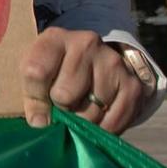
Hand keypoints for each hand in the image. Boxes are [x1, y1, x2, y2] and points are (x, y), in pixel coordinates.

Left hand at [20, 28, 153, 135]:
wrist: (94, 66)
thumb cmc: (55, 75)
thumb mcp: (35, 80)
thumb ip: (33, 100)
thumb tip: (41, 123)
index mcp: (54, 39)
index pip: (36, 72)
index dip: (34, 99)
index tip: (38, 109)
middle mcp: (86, 44)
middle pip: (64, 94)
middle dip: (61, 109)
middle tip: (64, 106)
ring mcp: (112, 62)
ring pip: (90, 112)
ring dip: (83, 121)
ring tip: (81, 110)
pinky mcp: (132, 84)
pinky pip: (114, 121)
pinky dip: (104, 129)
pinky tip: (98, 120)